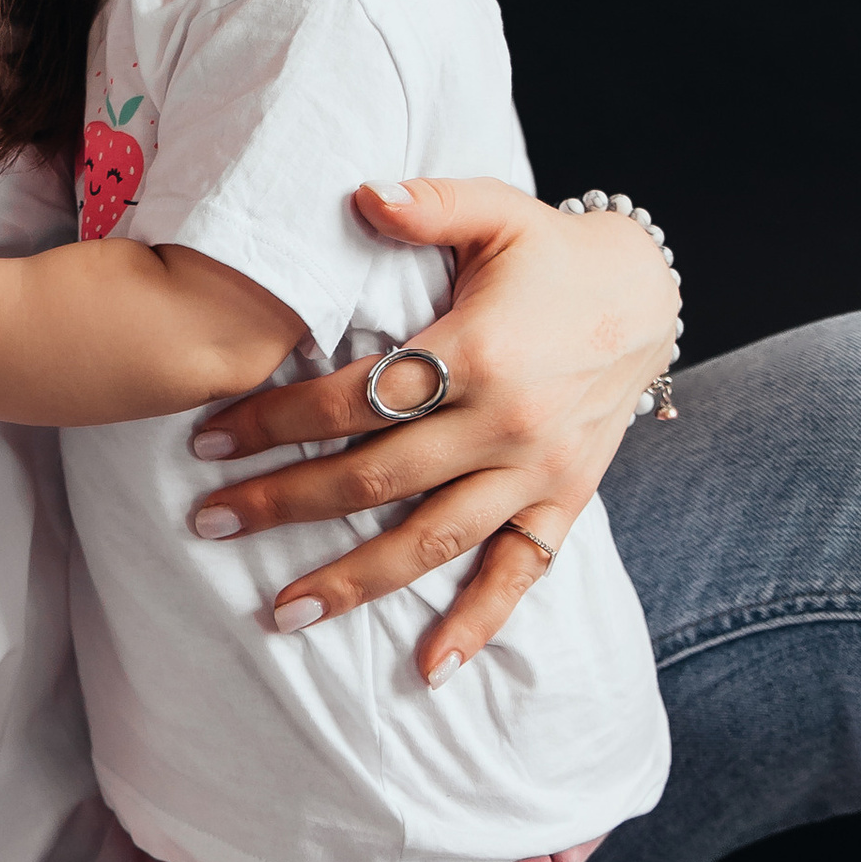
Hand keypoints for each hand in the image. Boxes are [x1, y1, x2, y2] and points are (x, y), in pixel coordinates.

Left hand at [189, 177, 675, 677]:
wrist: (652, 296)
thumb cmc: (554, 253)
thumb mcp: (498, 210)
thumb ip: (429, 203)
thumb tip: (361, 193)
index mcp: (475, 353)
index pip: (353, 399)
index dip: (276, 420)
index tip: (211, 438)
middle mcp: (504, 423)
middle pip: (373, 479)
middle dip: (284, 505)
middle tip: (208, 524)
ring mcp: (536, 473)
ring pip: (431, 541)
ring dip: (354, 582)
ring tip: (281, 613)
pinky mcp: (564, 503)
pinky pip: (518, 574)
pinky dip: (478, 626)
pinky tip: (429, 668)